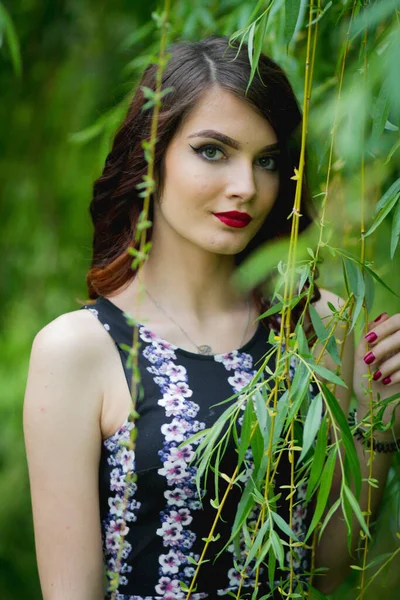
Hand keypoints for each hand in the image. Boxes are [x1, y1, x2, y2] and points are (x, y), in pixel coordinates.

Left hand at [353, 312, 399, 436]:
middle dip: (383, 347)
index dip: (383, 328)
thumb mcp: (360, 359)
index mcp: (387, 343)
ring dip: (390, 363)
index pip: (395, 323)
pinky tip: (388, 381)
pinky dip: (398, 373)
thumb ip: (367, 338)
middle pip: (399, 337)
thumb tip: (380, 317)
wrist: (374, 411)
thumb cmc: (365, 384)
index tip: (370, 340)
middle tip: (370, 360)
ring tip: (378, 376)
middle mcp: (398, 350)